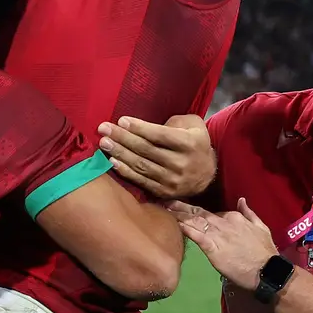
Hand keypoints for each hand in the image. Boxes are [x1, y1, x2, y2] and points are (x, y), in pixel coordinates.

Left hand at [97, 113, 215, 198]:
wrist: (208, 174)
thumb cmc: (194, 142)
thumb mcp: (193, 126)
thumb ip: (174, 121)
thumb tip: (146, 124)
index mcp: (190, 144)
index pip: (160, 135)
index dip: (140, 128)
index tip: (121, 120)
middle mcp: (182, 163)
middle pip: (147, 150)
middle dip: (123, 138)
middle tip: (104, 128)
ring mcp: (173, 180)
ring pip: (141, 165)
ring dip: (120, 153)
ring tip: (104, 143)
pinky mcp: (165, 192)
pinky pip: (141, 181)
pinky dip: (125, 171)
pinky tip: (112, 161)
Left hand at [168, 198, 277, 290]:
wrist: (268, 271)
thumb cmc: (265, 252)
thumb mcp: (261, 228)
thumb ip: (250, 214)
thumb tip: (242, 200)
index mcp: (234, 217)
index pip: (211, 213)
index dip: (196, 212)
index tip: (185, 209)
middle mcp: (223, 222)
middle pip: (198, 212)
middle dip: (181, 206)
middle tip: (165, 201)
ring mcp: (217, 233)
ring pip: (194, 221)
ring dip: (178, 214)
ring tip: (164, 208)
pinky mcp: (212, 246)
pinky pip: (195, 234)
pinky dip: (185, 228)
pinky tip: (175, 224)